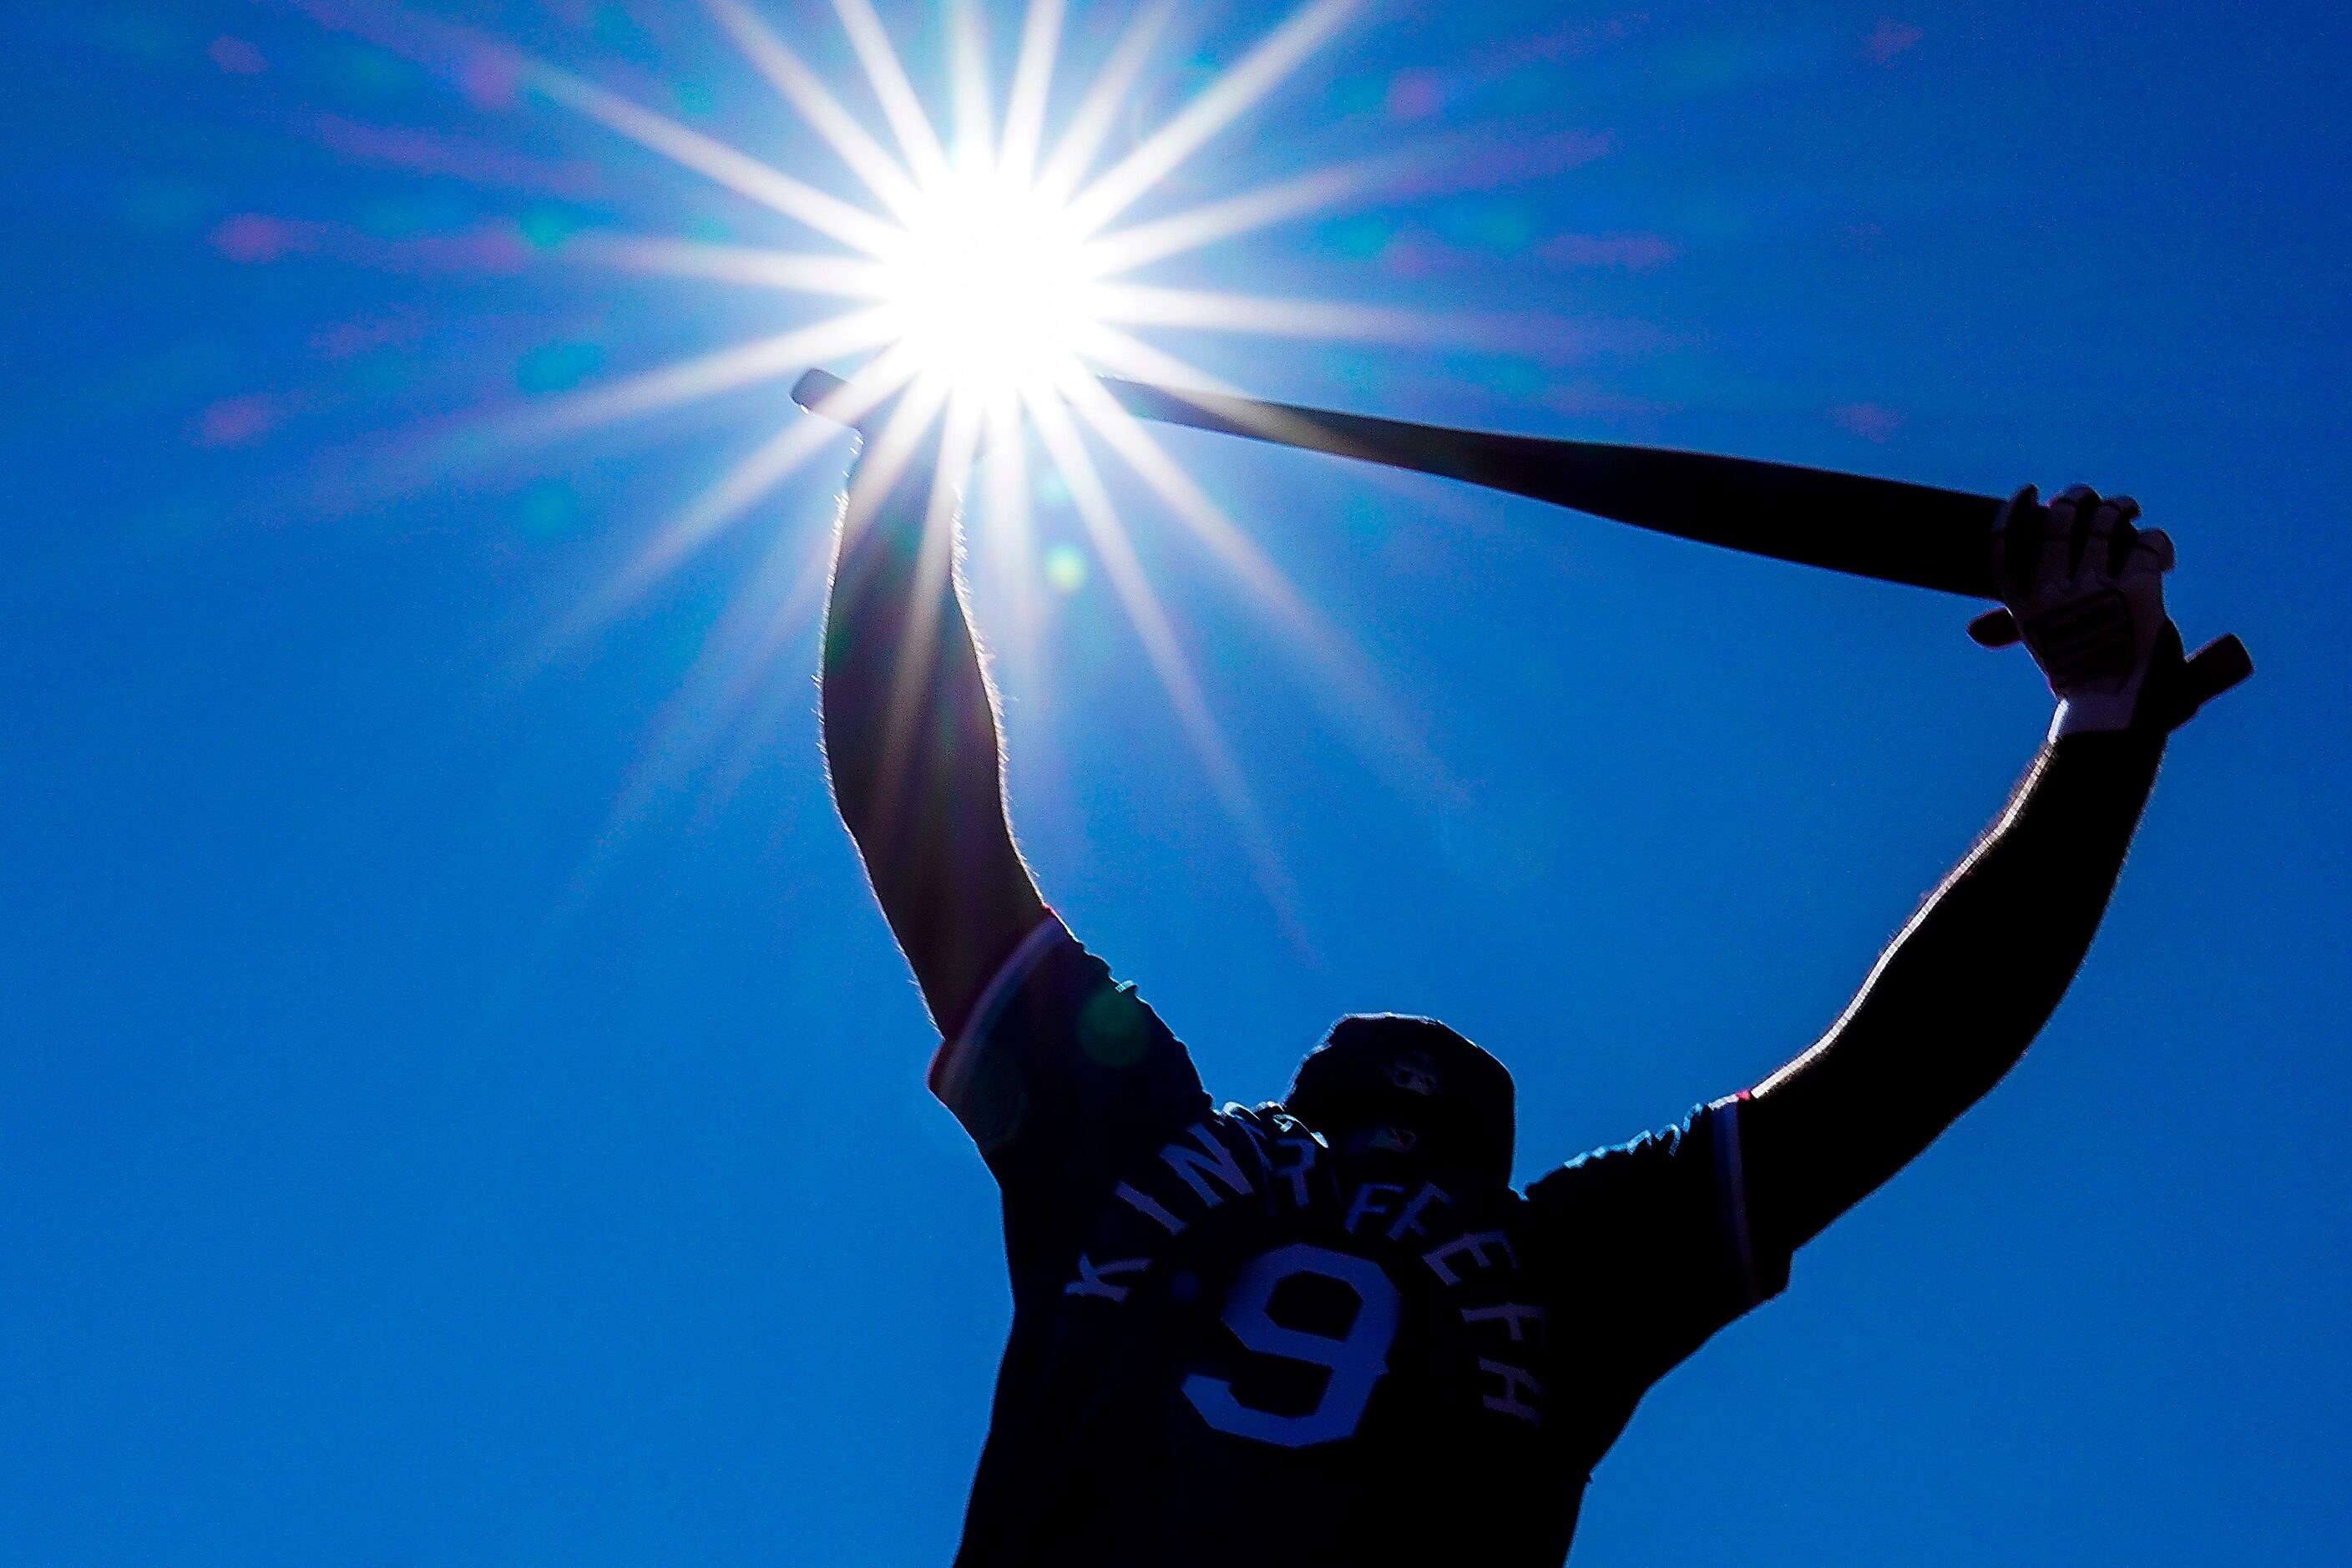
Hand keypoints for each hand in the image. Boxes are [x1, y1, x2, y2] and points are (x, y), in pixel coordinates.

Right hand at [1969, 483, 2179, 737]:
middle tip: (2085, 496)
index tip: (2027, 492)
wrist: (2114, 708)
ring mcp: (2097, 588)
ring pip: (2103, 523)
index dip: (2015, 512)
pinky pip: (2145, 543)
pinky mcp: (2139, 587)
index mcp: (2026, 605)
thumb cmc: (2076, 678)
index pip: (2006, 545)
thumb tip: (1972, 632)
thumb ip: (2012, 628)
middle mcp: (2056, 592)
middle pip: (2058, 523)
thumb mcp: (2038, 647)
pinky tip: (2157, 547)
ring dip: (2117, 507)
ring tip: (2126, 507)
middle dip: (2074, 500)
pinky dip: (2154, 539)